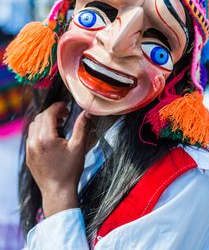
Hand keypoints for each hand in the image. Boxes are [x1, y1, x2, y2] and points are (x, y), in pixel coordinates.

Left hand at [26, 102, 90, 216]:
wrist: (58, 193)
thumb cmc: (70, 171)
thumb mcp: (79, 146)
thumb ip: (82, 126)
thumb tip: (87, 112)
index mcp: (46, 138)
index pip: (49, 113)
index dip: (58, 107)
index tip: (66, 108)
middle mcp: (34, 142)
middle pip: (40, 117)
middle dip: (52, 113)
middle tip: (64, 116)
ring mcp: (29, 150)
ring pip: (34, 126)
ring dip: (45, 122)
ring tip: (58, 126)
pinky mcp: (29, 156)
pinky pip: (31, 137)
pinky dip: (40, 131)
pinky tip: (51, 138)